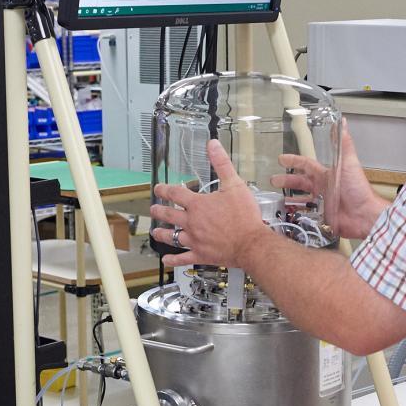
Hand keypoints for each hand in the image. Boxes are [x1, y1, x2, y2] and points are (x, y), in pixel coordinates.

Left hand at [151, 140, 269, 267]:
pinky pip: (183, 259)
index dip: (165, 189)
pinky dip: (173, 260)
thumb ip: (222, 164)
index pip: (176, 194)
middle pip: (169, 215)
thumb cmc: (244, 216)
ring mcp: (194, 240)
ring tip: (155, 231)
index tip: (159, 188)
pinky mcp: (201, 255)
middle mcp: (191, 222)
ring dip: (162, 233)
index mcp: (198, 205)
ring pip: (172, 237)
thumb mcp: (235, 184)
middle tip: (153, 209)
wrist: (251, 243)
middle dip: (159, 210)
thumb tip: (213, 145)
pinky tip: (166, 260)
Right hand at [272, 121, 386, 240]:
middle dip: (286, 180)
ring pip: (301, 198)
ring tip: (275, 199)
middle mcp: (323, 187)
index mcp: (326, 174)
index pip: (306, 165)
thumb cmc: (358, 189)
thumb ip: (343, 144)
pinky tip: (288, 214)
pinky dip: (296, 214)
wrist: (364, 214)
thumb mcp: (349, 163)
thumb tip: (342, 123)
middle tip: (273, 180)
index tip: (281, 159)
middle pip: (300, 182)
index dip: (294, 160)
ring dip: (288, 197)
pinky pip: (306, 214)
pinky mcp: (322, 216)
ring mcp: (322, 202)